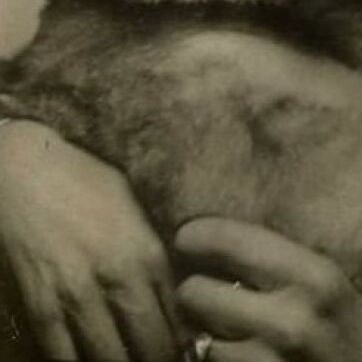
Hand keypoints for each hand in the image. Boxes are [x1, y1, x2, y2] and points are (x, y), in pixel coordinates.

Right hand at [0, 119, 178, 360]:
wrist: (23, 171)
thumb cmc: (83, 179)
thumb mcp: (131, 204)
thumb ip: (151, 248)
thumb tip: (173, 286)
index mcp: (146, 250)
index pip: (177, 315)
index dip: (183, 341)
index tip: (186, 350)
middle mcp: (116, 278)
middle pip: (150, 347)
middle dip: (158, 360)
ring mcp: (76, 297)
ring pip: (108, 360)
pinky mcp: (40, 307)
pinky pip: (63, 357)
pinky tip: (88, 361)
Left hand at [175, 218, 361, 361]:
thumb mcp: (350, 290)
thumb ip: (305, 266)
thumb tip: (254, 235)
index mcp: (315, 277)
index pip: (230, 241)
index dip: (199, 236)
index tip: (189, 237)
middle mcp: (288, 320)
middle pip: (195, 293)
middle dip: (194, 292)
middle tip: (201, 289)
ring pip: (199, 341)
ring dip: (204, 336)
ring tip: (217, 328)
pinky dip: (217, 361)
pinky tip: (233, 354)